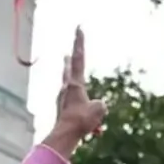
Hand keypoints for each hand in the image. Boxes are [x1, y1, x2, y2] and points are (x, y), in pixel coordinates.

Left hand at [42, 28, 106, 154]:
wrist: (65, 135)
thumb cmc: (81, 120)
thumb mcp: (99, 110)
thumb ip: (100, 104)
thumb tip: (97, 107)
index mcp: (75, 83)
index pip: (79, 58)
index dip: (79, 43)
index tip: (78, 28)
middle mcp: (67, 88)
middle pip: (69, 69)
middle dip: (70, 60)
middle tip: (68, 52)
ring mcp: (63, 99)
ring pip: (70, 87)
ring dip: (74, 82)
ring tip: (72, 77)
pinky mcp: (63, 111)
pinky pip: (75, 107)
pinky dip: (82, 110)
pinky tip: (89, 122)